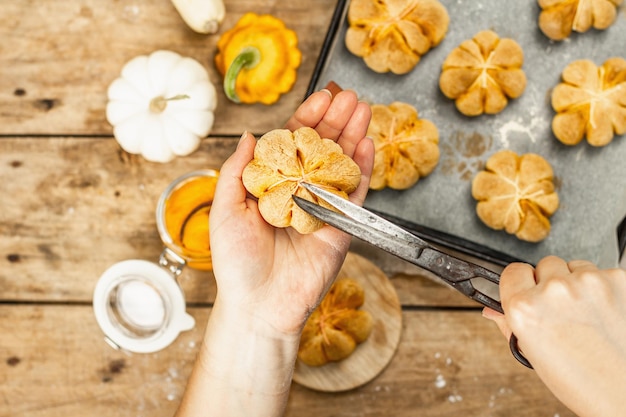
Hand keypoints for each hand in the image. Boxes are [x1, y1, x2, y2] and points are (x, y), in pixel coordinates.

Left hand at [209, 88, 373, 335]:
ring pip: (342, 165)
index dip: (306, 120)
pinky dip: (363, 168)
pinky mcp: (341, 226)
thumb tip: (247, 134)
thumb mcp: (226, 209)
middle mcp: (300, 192)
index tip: (320, 98)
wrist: (259, 303)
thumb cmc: (236, 261)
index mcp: (274, 185)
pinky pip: (356, 193)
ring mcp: (323, 208)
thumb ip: (236, 171)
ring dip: (353, 136)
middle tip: (348, 95)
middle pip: (322, 149)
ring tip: (362, 108)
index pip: (293, 145)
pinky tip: (366, 143)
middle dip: (335, 121)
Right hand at [483, 256, 625, 416]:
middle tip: (562, 309)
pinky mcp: (617, 280)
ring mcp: (587, 282)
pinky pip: (602, 273)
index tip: (527, 289)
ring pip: (575, 266)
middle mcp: (553, 291)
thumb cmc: (582, 381)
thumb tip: (493, 311)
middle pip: (545, 265)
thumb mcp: (533, 354)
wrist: (624, 392)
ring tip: (585, 313)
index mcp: (524, 308)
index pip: (512, 271)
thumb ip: (510, 324)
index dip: (520, 282)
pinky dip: (604, 288)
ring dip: (577, 283)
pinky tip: (604, 312)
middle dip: (551, 282)